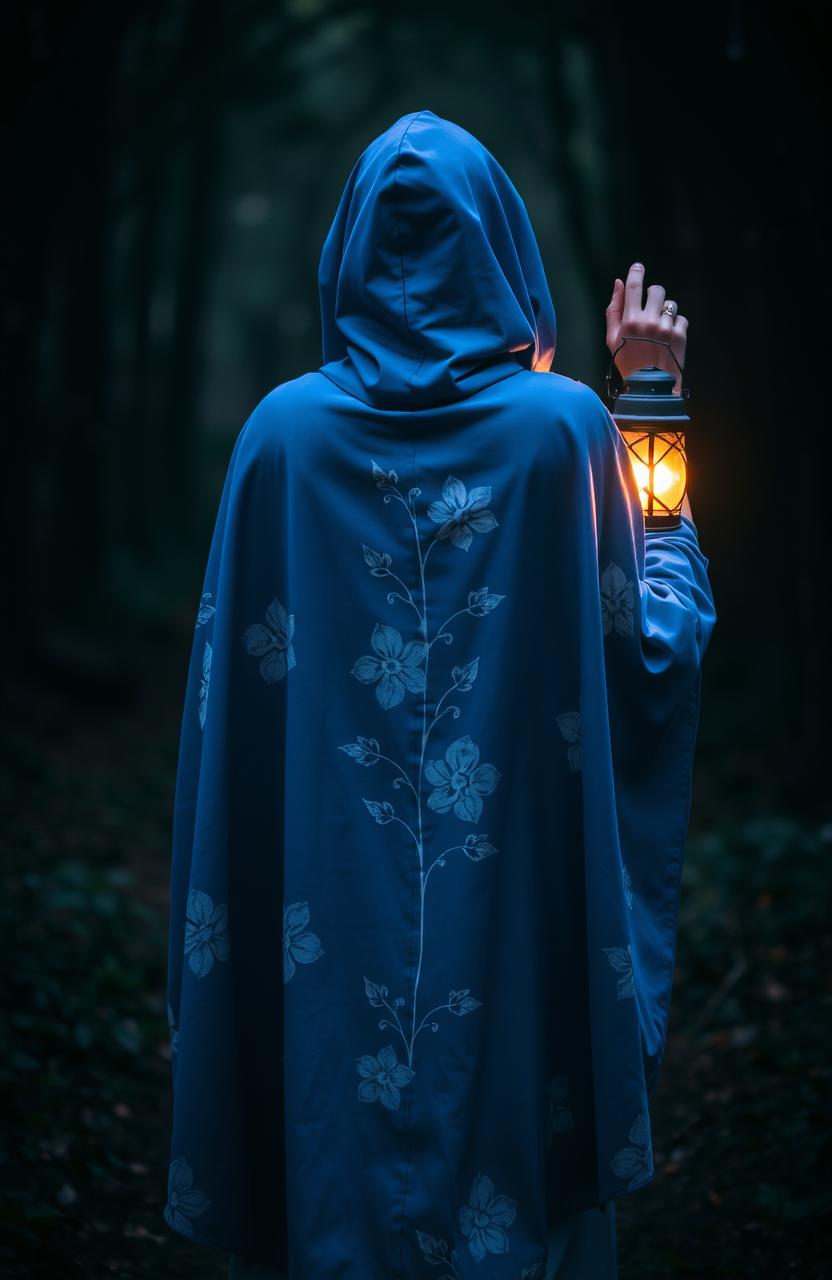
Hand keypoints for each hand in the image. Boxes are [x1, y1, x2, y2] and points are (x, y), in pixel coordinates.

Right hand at [606, 263, 687, 393]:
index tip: (638, 267)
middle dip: (654, 296)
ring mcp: (666, 328)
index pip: (633, 287)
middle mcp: (649, 322)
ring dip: (666, 312)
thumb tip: (618, 283)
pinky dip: (676, 326)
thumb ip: (614, 310)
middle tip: (651, 309)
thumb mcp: (612, 339)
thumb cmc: (627, 363)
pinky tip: (668, 340)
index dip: (636, 273)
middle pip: (656, 290)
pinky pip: (681, 319)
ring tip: (660, 330)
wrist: (649, 388)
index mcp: (630, 322)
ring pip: (670, 304)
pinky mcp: (680, 335)